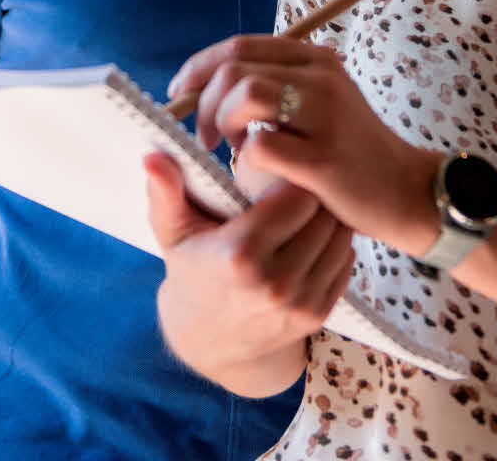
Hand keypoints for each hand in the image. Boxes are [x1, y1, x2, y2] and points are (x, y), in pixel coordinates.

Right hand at [143, 152, 352, 392]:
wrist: (211, 341)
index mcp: (240, 254)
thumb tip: (152, 156)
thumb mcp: (173, 232)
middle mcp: (275, 282)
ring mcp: (300, 302)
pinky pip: (345, 263)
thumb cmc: (193, 272)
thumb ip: (165, 191)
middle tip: (297, 190)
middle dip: (312, 197)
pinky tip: (312, 241)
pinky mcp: (317, 315)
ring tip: (307, 214)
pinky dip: (334, 247)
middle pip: (323, 214)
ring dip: (327, 221)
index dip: (291, 179)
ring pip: (340, 238)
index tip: (280, 176)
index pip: (297, 196)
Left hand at [168, 36, 440, 253]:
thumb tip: (206, 87)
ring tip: (231, 148)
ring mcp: (324, 116)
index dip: (199, 69)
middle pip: (235, 69)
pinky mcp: (322, 159)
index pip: (240, 47)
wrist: (406, 192)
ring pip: (245, 95)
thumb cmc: (351, 154)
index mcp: (316, 61)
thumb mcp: (321, 105)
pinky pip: (260, 146)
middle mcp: (321, 79)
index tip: (180, 94)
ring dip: (222, 123)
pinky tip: (254, 173)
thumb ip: (276, 88)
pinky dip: (245, 159)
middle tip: (204, 135)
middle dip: (202, 101)